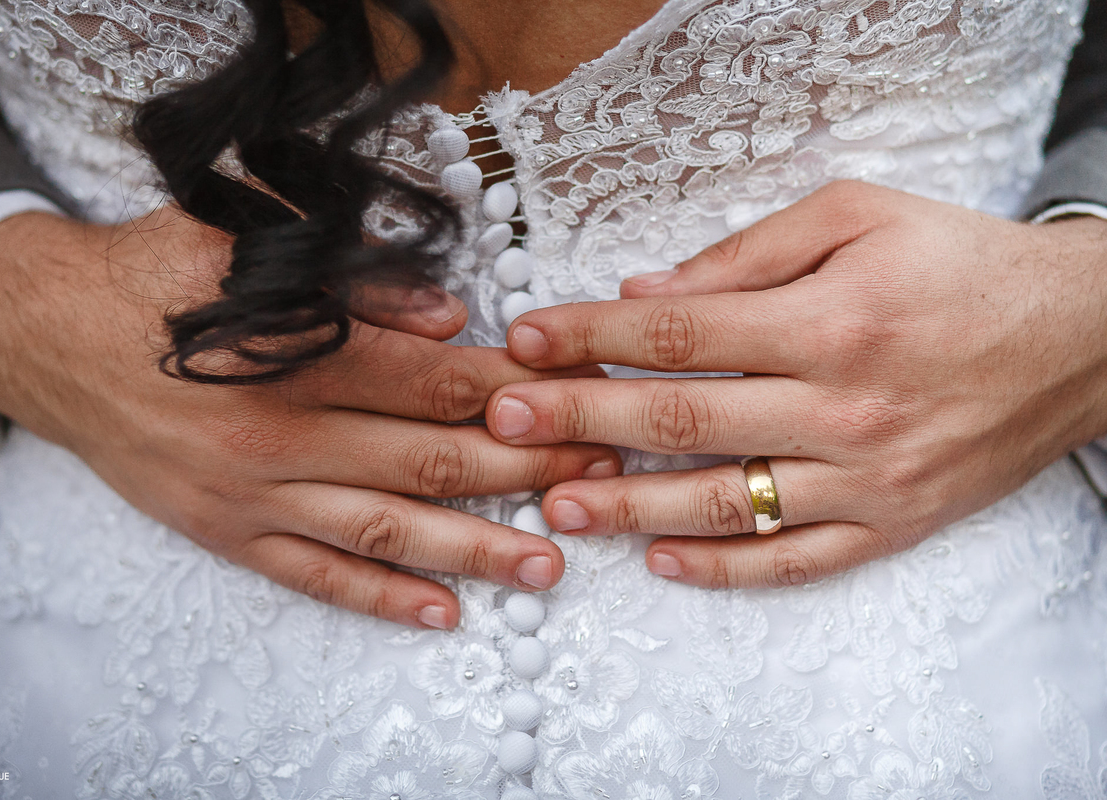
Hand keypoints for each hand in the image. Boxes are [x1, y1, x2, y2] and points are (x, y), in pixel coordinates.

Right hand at [0, 207, 619, 626]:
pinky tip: (442, 613)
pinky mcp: (227, 532)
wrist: (50, 336)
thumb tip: (450, 315)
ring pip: (385, 528)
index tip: (578, 397)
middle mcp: (281, 433)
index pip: (437, 379)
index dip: (518, 390)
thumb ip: (356, 274)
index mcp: (296, 352)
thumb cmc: (158, 276)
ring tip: (550, 564)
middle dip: (525, 468)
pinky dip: (379, 597)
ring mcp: (254, 493)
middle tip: (597, 476)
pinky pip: (313, 575)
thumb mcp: (248, 240)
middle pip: (430, 458)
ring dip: (474, 548)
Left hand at [482, 182, 1106, 587]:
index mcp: (829, 320)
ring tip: (557, 507)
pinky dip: (724, 569)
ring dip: (630, 508)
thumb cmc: (960, 263)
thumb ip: (746, 256)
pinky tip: (660, 563)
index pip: (679, 333)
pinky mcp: (891, 524)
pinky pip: (794, 561)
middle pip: (683, 421)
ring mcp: (866, 479)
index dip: (591, 336)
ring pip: (724, 504)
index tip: (527, 339)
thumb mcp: (858, 217)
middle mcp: (842, 408)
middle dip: (580, 422)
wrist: (1078, 337)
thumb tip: (648, 294)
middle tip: (503, 425)